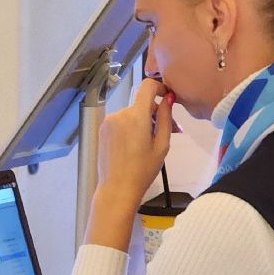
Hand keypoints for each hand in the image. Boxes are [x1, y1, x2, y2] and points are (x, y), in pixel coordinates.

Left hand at [96, 77, 174, 204]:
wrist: (117, 187)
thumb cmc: (142, 170)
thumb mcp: (162, 144)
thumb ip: (165, 118)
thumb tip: (168, 98)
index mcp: (136, 116)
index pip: (147, 86)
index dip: (159, 87)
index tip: (167, 96)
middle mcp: (119, 114)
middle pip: (141, 104)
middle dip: (156, 114)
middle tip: (170, 131)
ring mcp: (109, 122)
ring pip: (132, 114)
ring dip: (143, 122)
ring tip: (153, 142)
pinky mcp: (103, 129)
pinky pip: (121, 122)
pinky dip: (130, 127)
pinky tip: (137, 144)